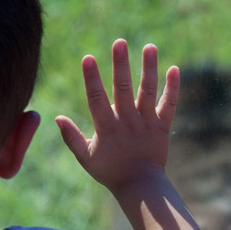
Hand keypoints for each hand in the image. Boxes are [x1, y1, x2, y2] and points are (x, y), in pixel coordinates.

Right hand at [56, 39, 177, 192]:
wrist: (141, 187)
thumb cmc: (110, 172)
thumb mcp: (85, 158)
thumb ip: (71, 138)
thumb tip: (56, 118)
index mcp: (106, 127)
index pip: (96, 98)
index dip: (91, 78)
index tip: (88, 58)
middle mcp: (127, 121)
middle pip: (123, 89)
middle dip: (120, 65)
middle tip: (119, 42)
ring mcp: (147, 123)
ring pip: (148, 91)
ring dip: (149, 68)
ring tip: (150, 46)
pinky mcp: (162, 126)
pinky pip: (170, 105)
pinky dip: (173, 88)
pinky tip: (174, 69)